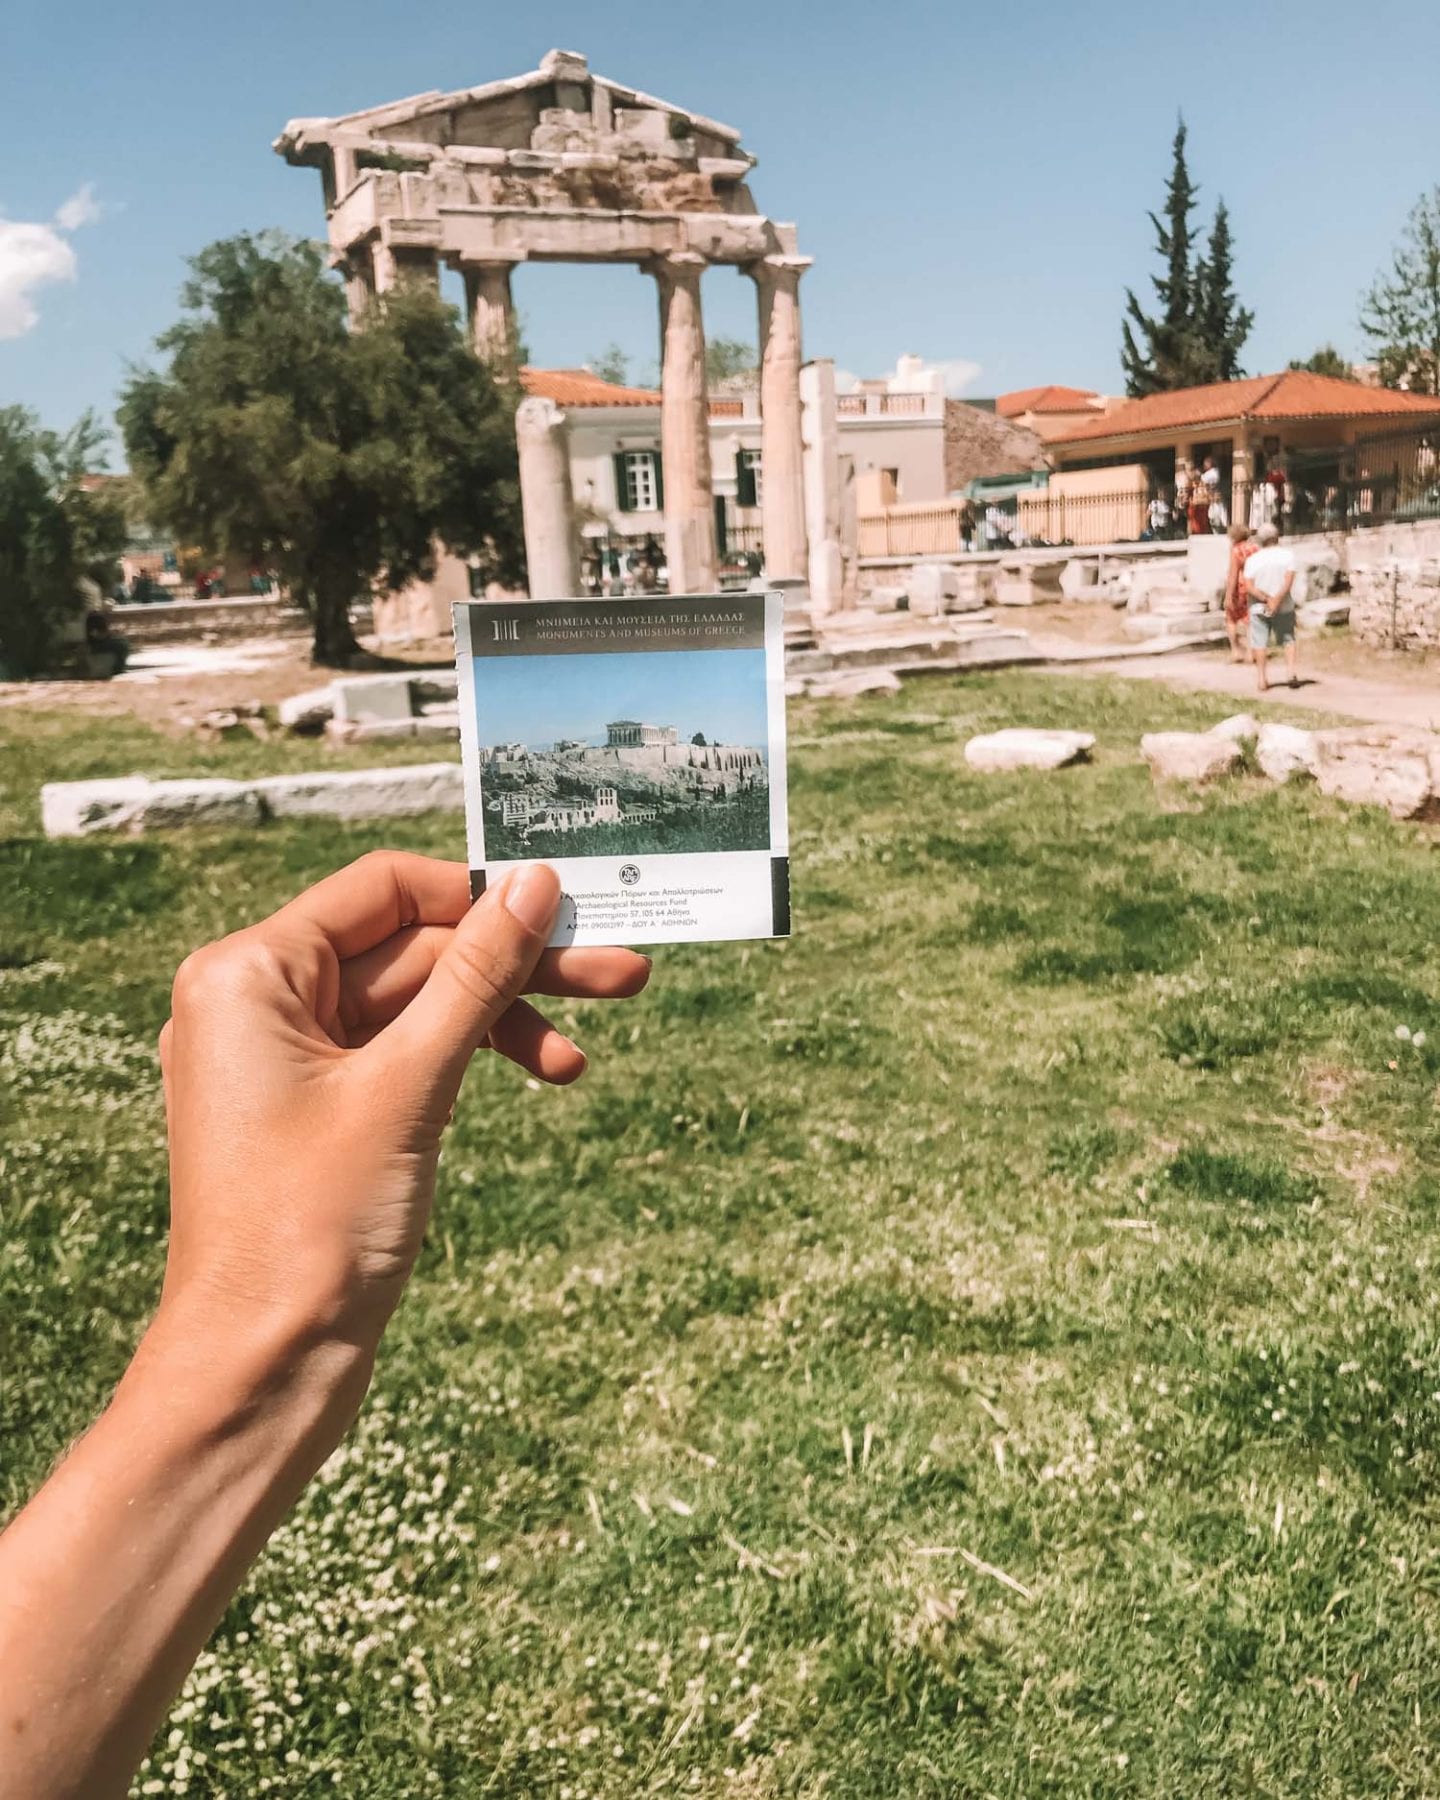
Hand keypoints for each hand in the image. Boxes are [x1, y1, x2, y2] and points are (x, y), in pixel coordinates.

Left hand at [157, 852, 648, 1351]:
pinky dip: (470, 1063)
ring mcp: (290, 1062)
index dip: (479, 895)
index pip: (384, 891)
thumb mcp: (409, 1086)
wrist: (261, 1373)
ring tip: (585, 1051)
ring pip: (419, 1008)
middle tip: (622, 971)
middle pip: (412, 951)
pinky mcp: (322, 1113)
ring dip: (505, 1020)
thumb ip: (476, 975)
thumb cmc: (310, 1228)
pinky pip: (407, 1058)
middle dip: (515, 966)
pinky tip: (543, 1076)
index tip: (567, 908)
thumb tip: (535, 885)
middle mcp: (259, 1004)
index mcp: (249, 975)